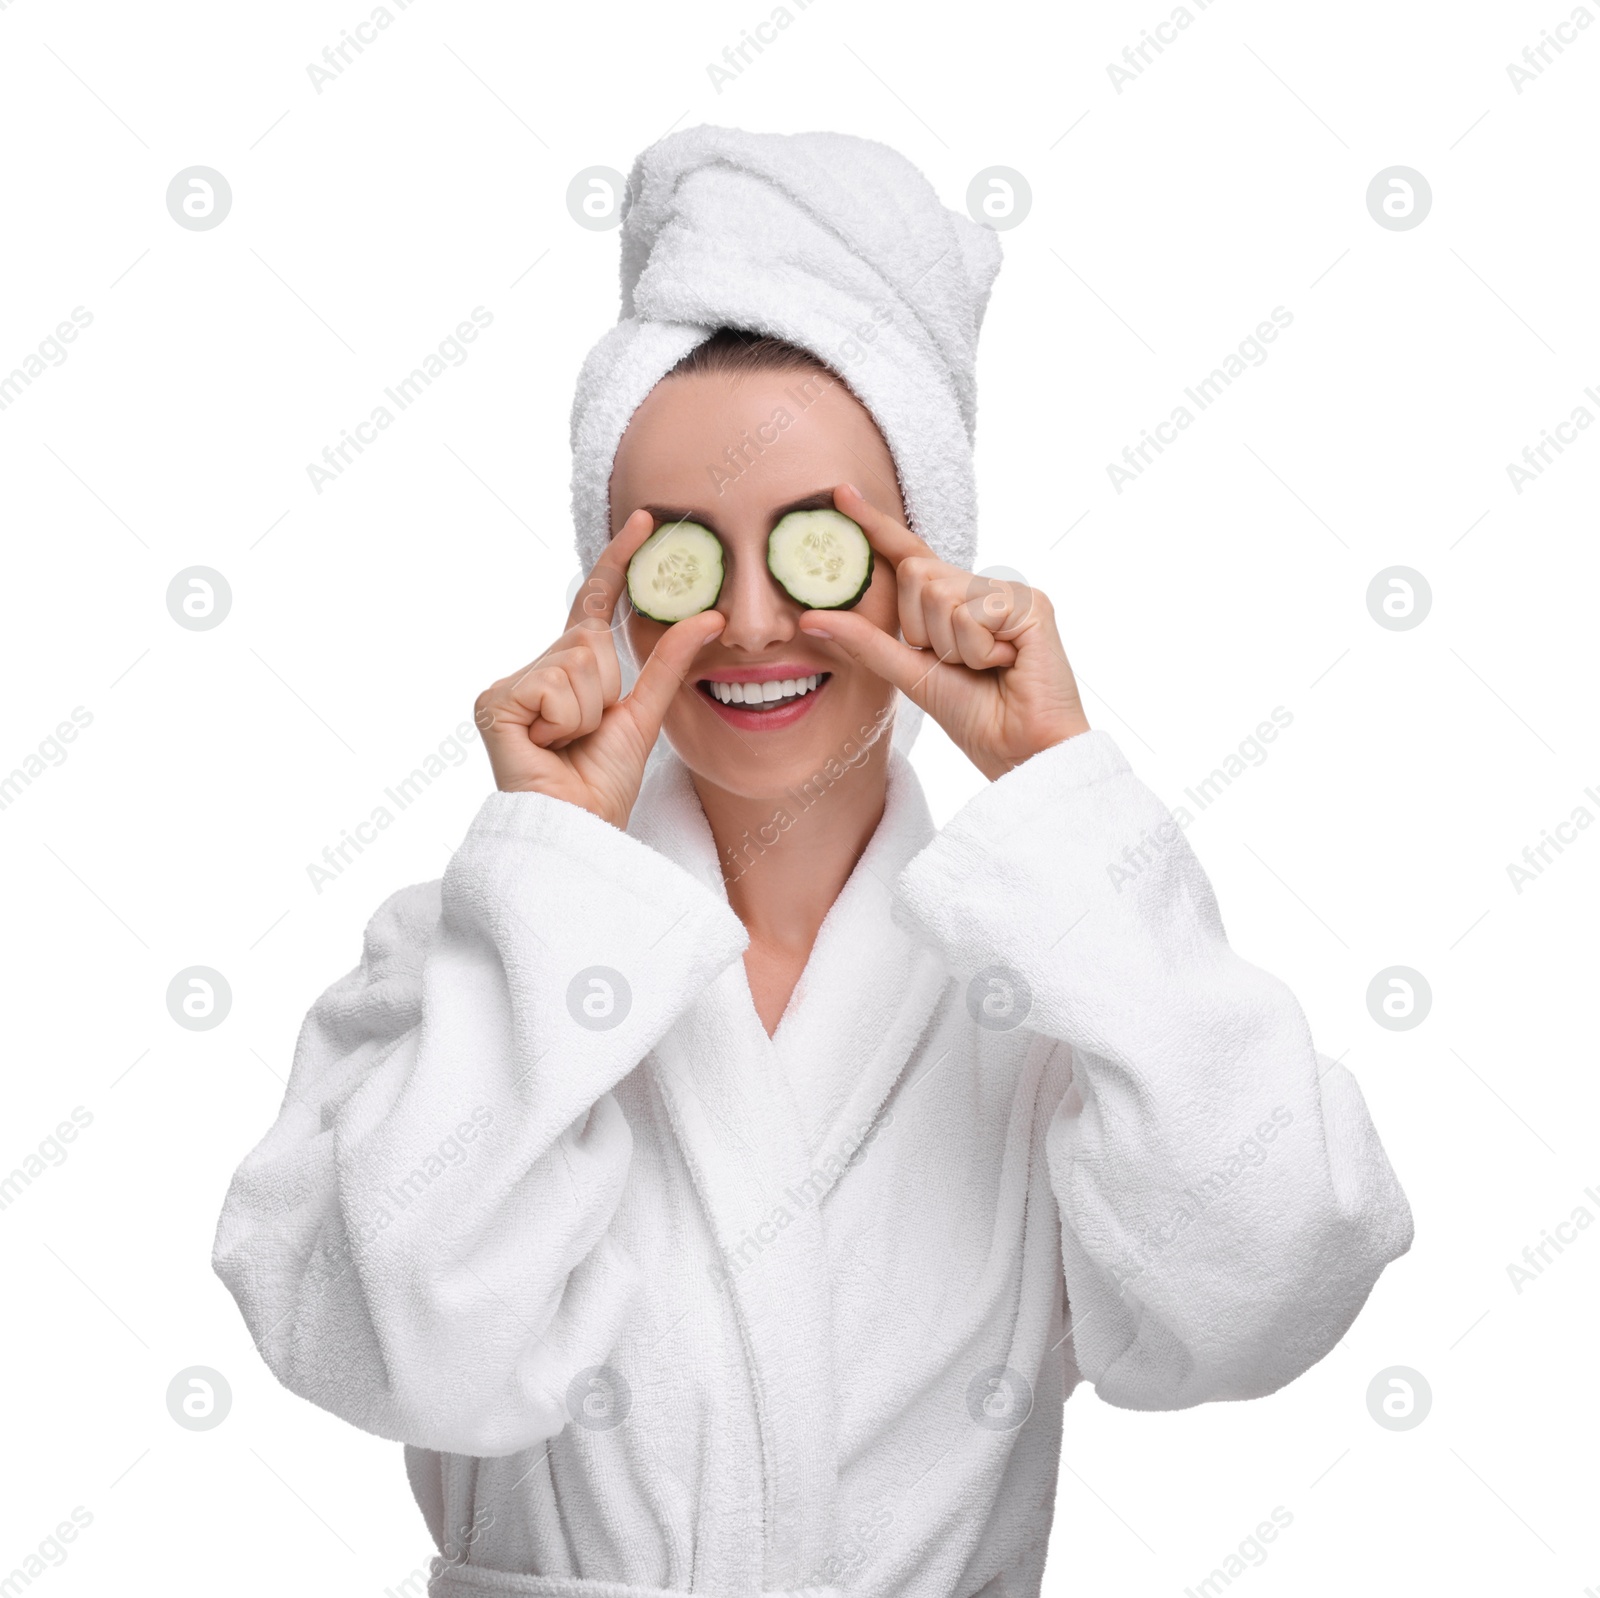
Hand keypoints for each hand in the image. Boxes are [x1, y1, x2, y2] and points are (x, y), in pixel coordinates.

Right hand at [473, 510, 725, 827]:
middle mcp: (533, 671)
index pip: (594, 604)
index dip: (617, 563)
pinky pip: (555, 685)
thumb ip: (669, 662)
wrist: (578, 828)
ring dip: (588, 711)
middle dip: (605, 690)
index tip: (647, 520)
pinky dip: (566, 720)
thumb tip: (709, 616)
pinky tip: (547, 746)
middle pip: (588, 639)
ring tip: (568, 745)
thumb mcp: (645, 714)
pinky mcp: (493, 702)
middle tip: (587, 735)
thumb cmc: (603, 783)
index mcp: (567, 670)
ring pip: (576, 661)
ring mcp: (509, 686)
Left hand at [799, 484, 1089, 780]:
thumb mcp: (909, 673)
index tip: (841, 493)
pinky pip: (975, 614)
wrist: (1020, 749)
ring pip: (941, 594)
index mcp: (951, 601)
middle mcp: (979, 589)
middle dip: (923, 629)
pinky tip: (1008, 665)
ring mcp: (1007, 592)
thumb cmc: (974, 715)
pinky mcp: (1031, 603)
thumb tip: (808, 618)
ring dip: (953, 646)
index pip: (907, 554)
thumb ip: (864, 642)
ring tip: (987, 668)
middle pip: (917, 573)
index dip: (876, 525)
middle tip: (960, 663)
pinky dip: (980, 651)